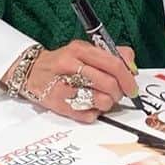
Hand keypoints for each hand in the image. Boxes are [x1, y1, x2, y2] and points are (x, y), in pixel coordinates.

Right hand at [0, 40, 137, 123]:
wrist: (31, 72)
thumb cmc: (62, 62)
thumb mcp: (85, 50)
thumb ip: (111, 55)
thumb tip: (132, 67)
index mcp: (80, 50)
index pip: (113, 64)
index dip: (128, 78)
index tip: (132, 87)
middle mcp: (70, 66)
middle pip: (108, 84)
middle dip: (118, 93)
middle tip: (117, 95)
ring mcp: (63, 86)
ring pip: (100, 101)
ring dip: (107, 104)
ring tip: (102, 100)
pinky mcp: (58, 104)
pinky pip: (87, 115)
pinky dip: (93, 113)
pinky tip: (88, 105)